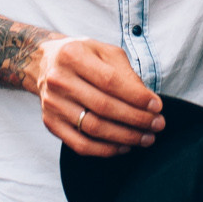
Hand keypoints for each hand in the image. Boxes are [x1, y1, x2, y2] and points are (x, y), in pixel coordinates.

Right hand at [32, 37, 165, 157]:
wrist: (44, 63)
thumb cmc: (83, 56)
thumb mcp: (104, 51)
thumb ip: (125, 72)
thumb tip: (147, 100)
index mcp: (73, 55)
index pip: (110, 81)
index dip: (136, 97)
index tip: (157, 106)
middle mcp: (59, 80)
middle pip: (103, 107)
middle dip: (136, 119)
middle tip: (158, 124)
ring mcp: (53, 104)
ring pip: (93, 128)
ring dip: (125, 137)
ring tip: (146, 138)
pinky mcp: (50, 123)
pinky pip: (80, 145)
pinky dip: (105, 150)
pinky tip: (124, 146)